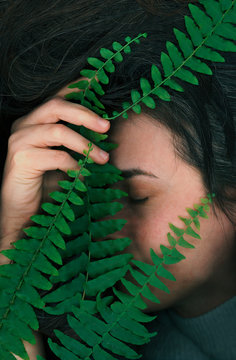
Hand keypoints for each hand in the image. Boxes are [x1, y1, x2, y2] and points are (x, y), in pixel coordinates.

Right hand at [0, 91, 109, 252]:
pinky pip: (56, 156)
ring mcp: (19, 141)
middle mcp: (24, 125)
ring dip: (85, 144)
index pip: (56, 98)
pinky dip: (75, 165)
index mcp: (34, 121)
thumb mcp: (62, 157)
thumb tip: (104, 131)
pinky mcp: (21, 159)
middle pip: (56, 106)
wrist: (22, 213)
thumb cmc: (44, 184)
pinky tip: (84, 175)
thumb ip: (75, 141)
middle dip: (85, 114)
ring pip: (57, 130)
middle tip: (106, 127)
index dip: (77, 89)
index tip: (98, 84)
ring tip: (103, 158)